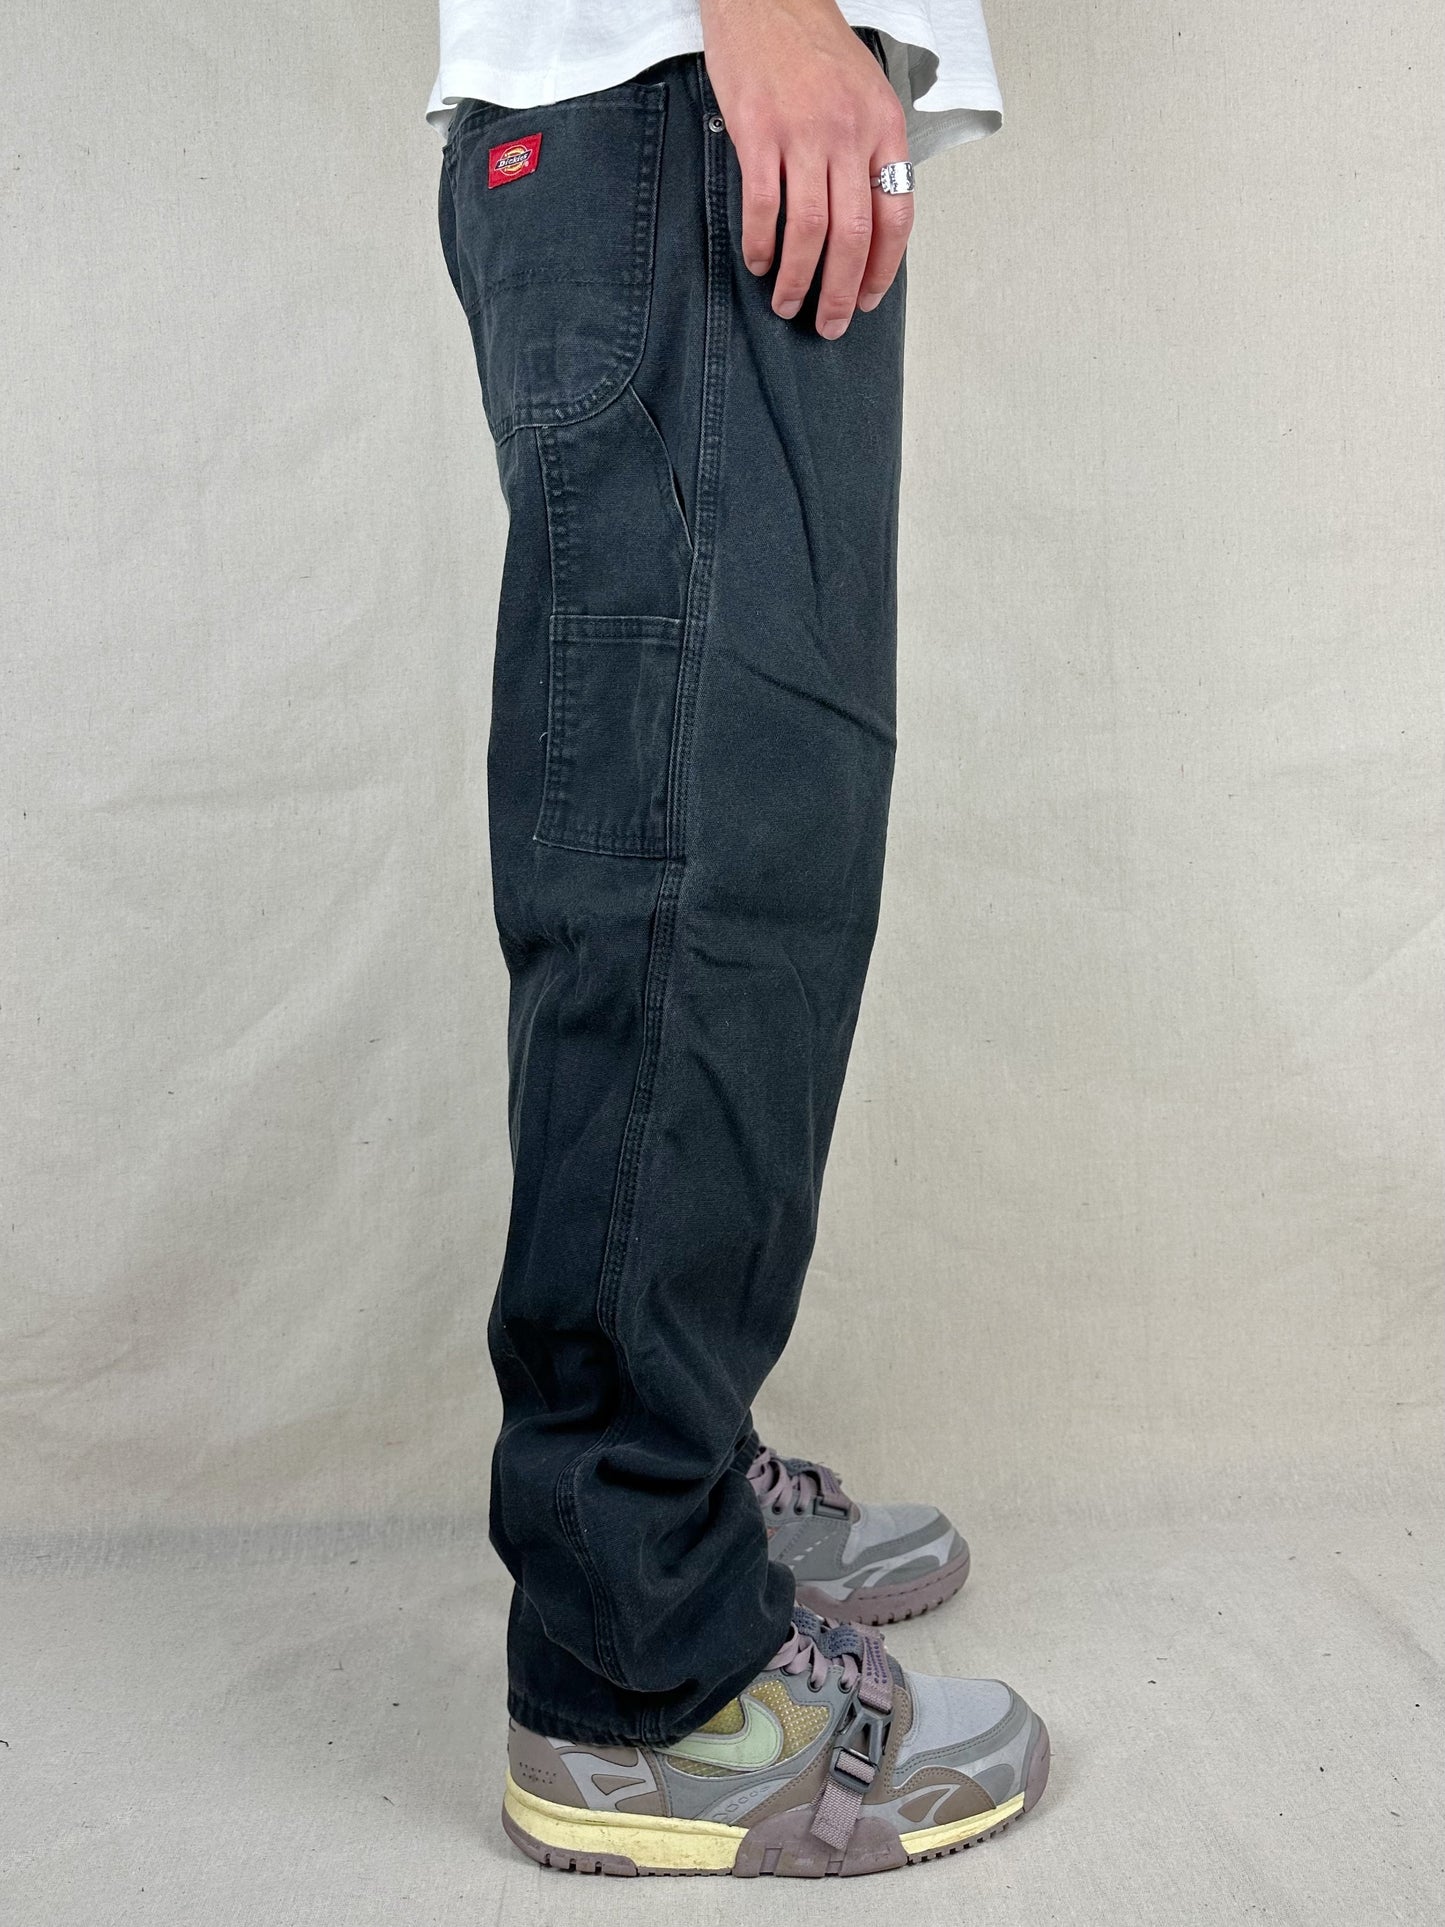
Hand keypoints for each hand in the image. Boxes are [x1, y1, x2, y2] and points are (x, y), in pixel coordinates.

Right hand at [699, 0, 912, 337]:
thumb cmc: (813, 47)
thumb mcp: (864, 93)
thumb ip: (869, 153)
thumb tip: (865, 224)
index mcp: (884, 127)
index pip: (895, 215)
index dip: (882, 269)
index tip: (867, 300)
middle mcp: (849, 133)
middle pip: (853, 235)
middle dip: (840, 292)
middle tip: (829, 324)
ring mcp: (803, 133)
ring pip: (810, 231)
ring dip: (798, 279)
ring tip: (786, 303)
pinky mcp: (758, 132)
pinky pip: (763, 206)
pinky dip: (760, 245)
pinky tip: (758, 262)